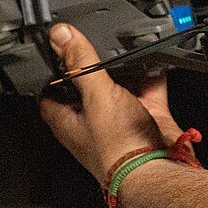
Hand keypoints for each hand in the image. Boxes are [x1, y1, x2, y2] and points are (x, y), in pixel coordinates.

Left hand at [39, 23, 175, 181]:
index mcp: (67, 119)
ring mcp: (120, 119)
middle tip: (90, 39)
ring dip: (122, 67)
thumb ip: (79, 63)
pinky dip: (151, 74)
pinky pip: (148, 88)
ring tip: (121, 44)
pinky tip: (152, 58)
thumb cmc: (118, 148)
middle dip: (90, 64)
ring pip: (118, 85)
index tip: (52, 49)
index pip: (48, 91)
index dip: (48, 71)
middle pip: (86, 85)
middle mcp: (92, 120)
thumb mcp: (95, 94)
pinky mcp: (146, 117)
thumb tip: (60, 36)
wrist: (159, 170)